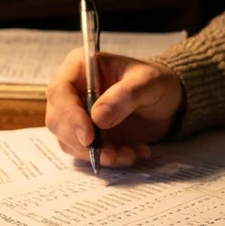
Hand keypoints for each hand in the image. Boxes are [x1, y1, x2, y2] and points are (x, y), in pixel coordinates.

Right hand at [45, 49, 182, 167]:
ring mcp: (77, 115)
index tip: (89, 137)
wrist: (167, 103)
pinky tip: (132, 154)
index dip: (69, 115)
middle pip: (57, 121)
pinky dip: (107, 159)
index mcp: (80, 66)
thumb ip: (125, 96)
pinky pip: (85, 153)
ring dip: (97, 155)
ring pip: (69, 141)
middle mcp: (72, 91)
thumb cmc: (155, 83)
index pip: (59, 91)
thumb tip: (97, 118)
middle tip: (111, 154)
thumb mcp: (148, 82)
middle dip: (83, 143)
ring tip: (129, 154)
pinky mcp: (85, 135)